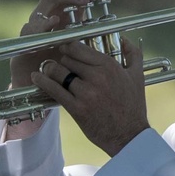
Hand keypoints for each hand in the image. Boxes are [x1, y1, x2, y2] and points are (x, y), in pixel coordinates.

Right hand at [12, 0, 111, 87]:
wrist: (40, 85)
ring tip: (83, 2)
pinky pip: (32, 24)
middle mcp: (53, 10)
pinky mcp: (27, 37)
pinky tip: (54, 21)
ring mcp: (39, 20)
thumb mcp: (85, 51)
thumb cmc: (65, 67)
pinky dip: (44, 21)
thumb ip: (99, 43)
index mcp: (68, 10)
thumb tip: (125, 41)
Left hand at [31, 37, 149, 156]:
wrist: (129, 135)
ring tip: (46, 70)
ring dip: (50, 70)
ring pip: (58, 72)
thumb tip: (125, 40)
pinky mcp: (77, 108)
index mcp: (109, 66)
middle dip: (61, 61)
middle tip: (58, 63)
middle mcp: (96, 77)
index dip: (68, 47)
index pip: (78, 48)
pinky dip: (43, 82)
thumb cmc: (133, 106)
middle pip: (67, 59)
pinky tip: (36, 78)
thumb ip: (133, 54)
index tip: (64, 48)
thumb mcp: (138, 76)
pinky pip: (55, 90)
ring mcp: (86, 93)